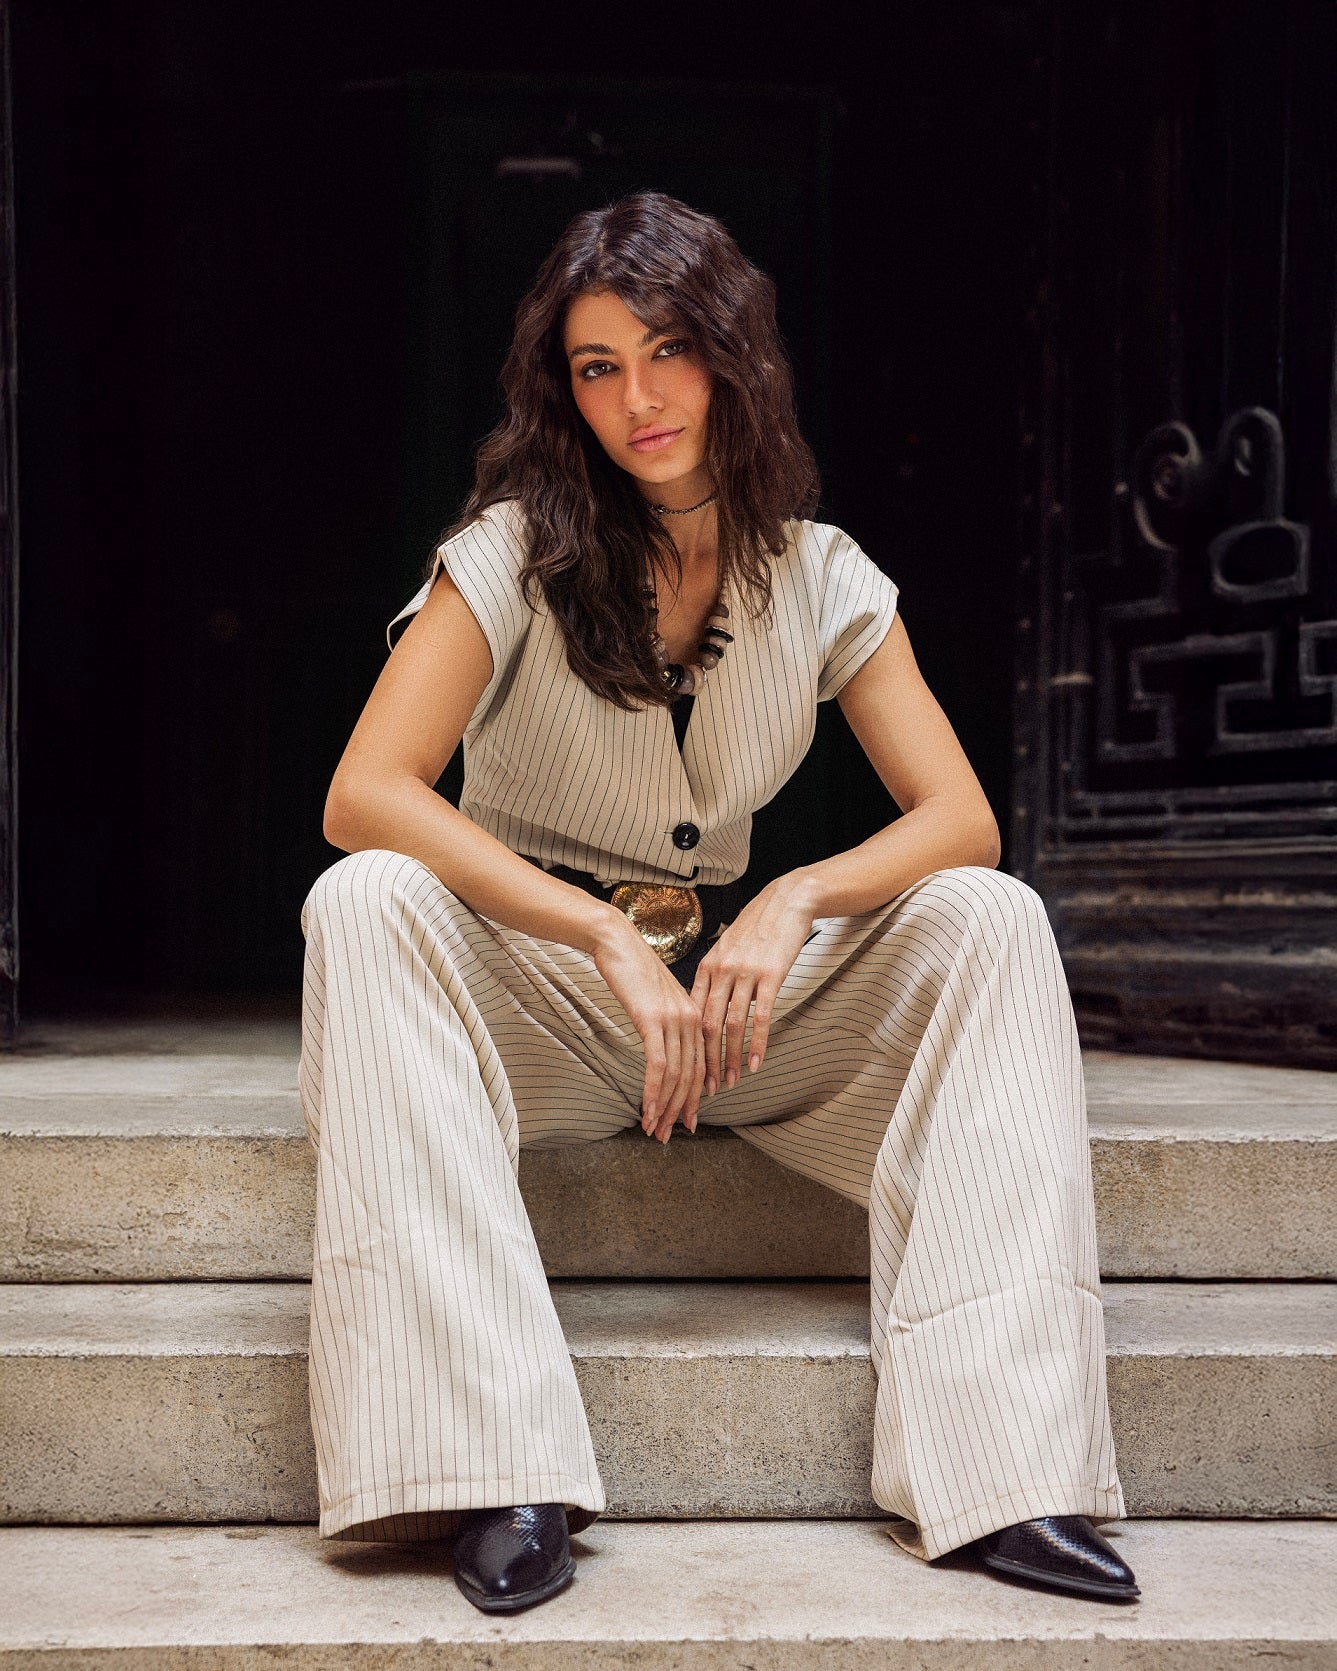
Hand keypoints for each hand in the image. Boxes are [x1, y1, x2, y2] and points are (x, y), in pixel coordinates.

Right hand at [591, 911, 706, 1146]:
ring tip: (653, 1130)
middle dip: (679, 1110)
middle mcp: (690, 1020)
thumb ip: (665, 1023)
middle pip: (691, 1076)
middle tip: (668, 1135)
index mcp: (694, 1016)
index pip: (700, 1066)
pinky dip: (653, 1092)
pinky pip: (658, 1065)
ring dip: (664, 1108)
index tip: (686, 1120)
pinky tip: (647, 1110)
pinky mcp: (653, 1020)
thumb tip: (662, 1049)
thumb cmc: (632, 970)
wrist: (617, 942)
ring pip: (675, 1075)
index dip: (693, 1097)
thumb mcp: (656, 1000)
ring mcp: (673, 1020)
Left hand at [689, 876, 817, 1110]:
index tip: (690, 1068)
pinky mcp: (769, 976)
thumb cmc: (758, 927)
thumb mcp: (727, 949)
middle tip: (706, 1087)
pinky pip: (759, 1017)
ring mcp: (745, 974)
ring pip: (731, 1025)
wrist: (786, 901)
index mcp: (707, 967)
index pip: (693, 1015)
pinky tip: (756, 1063)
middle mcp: (721, 972)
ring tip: (731, 1081)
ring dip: (730, 1058)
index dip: (690, 1045)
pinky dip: (757, 1044)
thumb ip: (716, 976)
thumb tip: (706, 1005)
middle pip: (707, 1025)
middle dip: (706, 1061)